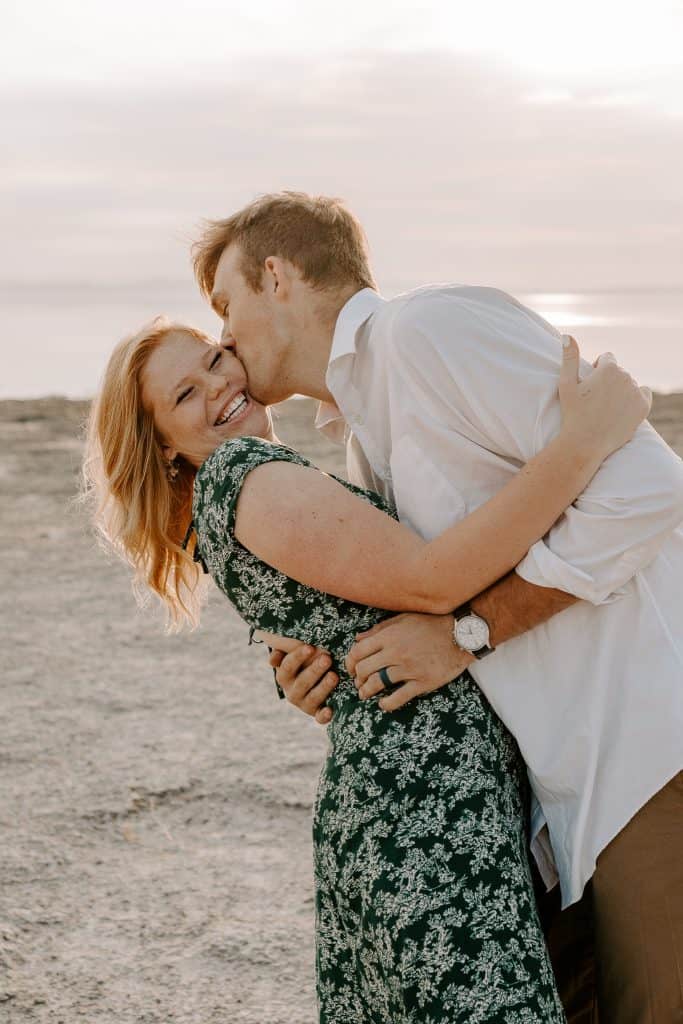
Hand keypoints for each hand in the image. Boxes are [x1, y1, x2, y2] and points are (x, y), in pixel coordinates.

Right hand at [258, 632, 337, 724]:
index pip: (287, 667)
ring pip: (312, 698)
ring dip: (323, 687)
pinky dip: (324, 715)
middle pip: (302, 682)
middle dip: (314, 670)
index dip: (297, 657)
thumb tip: (272, 661)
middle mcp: (293, 693)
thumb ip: (281, 653)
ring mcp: (305, 704)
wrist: (315, 684)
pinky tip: (330, 710)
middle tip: (327, 659)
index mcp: (284, 677)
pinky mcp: (317, 714)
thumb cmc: (304, 664)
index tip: (310, 647)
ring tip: (334, 676)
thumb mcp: (292, 656)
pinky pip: (319, 718)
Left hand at [345, 613, 473, 711]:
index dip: (349, 662)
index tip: (350, 668)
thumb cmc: (432, 624)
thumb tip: (357, 639)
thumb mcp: (403, 619)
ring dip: (366, 691)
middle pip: (364, 669)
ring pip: (377, 684)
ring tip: (364, 694)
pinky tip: (382, 704)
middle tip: (357, 682)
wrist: (461, 635)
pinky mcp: (422, 682)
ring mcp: (409, 669)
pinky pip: (399, 697)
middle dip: (356, 678)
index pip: (358, 651)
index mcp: (389, 636)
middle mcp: (396, 652)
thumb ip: (379, 629)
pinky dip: (387, 704)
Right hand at [558, 335, 650, 457]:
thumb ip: (569, 357)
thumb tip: (568, 336)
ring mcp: (636, 392)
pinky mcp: (644, 406)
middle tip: (597, 400)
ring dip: (621, 390)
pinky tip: (622, 408)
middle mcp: (626, 377)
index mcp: (609, 368)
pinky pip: (643, 393)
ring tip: (607, 408)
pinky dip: (636, 398)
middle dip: (610, 381)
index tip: (590, 386)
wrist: (585, 443)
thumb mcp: (567, 384)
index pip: (608, 358)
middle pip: (619, 372)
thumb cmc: (573, 413)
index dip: (597, 370)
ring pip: (629, 384)